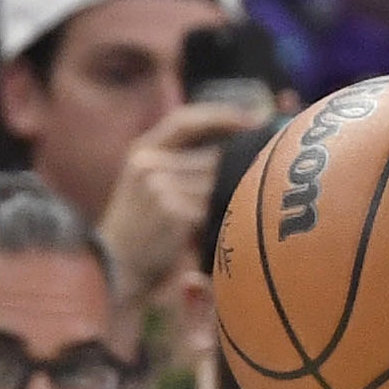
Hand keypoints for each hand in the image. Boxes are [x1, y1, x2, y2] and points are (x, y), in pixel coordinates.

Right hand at [100, 104, 261, 300]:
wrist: (112, 271)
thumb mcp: (148, 190)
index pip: (185, 123)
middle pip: (212, 156)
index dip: (222, 117)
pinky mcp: (173, 210)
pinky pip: (216, 206)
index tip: (255, 119)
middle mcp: (149, 164)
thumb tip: (232, 147)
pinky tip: (242, 223)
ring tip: (263, 199)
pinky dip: (231, 212)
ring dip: (241, 190)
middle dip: (245, 159)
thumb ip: (180, 168)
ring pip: (218, 181)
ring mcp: (160, 186)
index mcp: (142, 152)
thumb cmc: (140, 235)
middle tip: (275, 162)